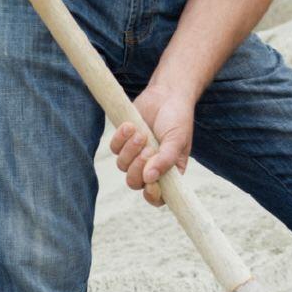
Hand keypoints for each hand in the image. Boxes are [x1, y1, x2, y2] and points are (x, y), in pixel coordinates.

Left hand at [109, 84, 194, 206]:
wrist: (167, 94)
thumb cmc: (177, 118)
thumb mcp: (177, 140)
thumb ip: (165, 160)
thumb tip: (149, 179)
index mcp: (169, 172)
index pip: (158, 197)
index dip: (152, 196)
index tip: (150, 185)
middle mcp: (151, 167)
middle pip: (134, 183)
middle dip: (138, 167)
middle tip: (148, 149)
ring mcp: (136, 155)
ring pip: (122, 166)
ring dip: (130, 150)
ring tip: (141, 133)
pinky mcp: (124, 141)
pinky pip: (114, 149)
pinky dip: (121, 138)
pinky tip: (131, 125)